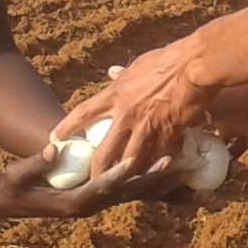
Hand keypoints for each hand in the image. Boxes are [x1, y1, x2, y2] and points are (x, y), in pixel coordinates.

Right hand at [0, 147, 178, 217]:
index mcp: (73, 202)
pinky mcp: (101, 196)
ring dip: (161, 183)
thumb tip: (52, 148)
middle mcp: (91, 205)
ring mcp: (98, 202)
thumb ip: (34, 164)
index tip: (132, 161)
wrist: (13, 202)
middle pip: (128, 193)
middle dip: (151, 179)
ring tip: (188, 170)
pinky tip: (175, 174)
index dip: (116, 175)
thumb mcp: (16, 176)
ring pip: (136, 194)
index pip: (99, 188)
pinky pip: (131, 191)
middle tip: (174, 164)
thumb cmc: (14, 187)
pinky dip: (153, 183)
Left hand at [57, 44, 207, 183]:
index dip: (66, 128)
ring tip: (121, 187)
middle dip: (95, 171)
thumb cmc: (169, 60)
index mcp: (116, 95)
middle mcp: (126, 116)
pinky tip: (157, 173)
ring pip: (130, 163)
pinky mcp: (169, 136)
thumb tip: (112, 72)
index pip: (83, 114)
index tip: (53, 138)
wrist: (195, 67)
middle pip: (103, 153)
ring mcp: (147, 129)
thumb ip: (123, 74)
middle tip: (90, 181)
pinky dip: (158, 166)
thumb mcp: (138, 65)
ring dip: (125, 176)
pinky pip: (159, 158)